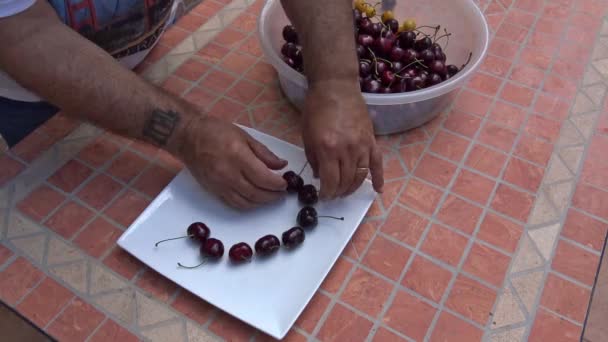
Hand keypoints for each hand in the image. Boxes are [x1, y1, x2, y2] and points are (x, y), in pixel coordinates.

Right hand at [178, 116, 287, 208]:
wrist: (188, 137)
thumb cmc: (217, 132)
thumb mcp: (245, 136)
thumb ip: (264, 153)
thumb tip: (282, 165)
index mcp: (238, 157)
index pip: (263, 178)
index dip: (277, 184)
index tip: (285, 183)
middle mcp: (229, 174)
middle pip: (256, 193)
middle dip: (272, 196)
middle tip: (282, 193)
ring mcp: (220, 185)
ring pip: (246, 202)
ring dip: (262, 203)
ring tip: (271, 197)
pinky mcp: (213, 191)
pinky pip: (234, 203)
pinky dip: (248, 204)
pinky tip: (255, 200)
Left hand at [301, 79, 383, 199]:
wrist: (335, 87)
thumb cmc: (316, 109)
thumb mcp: (307, 136)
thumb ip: (314, 159)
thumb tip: (321, 177)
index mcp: (328, 149)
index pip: (330, 181)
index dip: (326, 193)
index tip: (323, 197)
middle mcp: (347, 150)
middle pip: (346, 181)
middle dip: (338, 192)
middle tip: (333, 194)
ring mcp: (362, 145)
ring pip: (361, 176)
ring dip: (353, 187)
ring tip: (346, 191)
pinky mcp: (371, 140)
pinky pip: (377, 163)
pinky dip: (379, 178)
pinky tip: (378, 189)